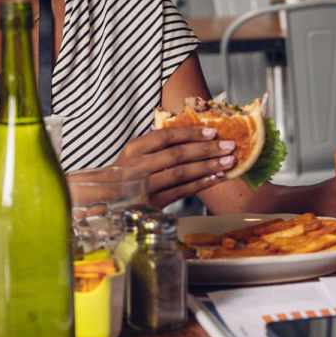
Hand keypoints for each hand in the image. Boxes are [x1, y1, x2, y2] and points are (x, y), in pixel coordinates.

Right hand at [115, 126, 236, 207]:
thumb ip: (157, 147)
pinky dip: (201, 184)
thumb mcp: (134, 157)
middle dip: (206, 149)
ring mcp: (144, 186)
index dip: (191, 133)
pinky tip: (216, 178)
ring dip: (208, 166)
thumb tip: (195, 135)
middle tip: (229, 145)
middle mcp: (137, 166)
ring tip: (228, 161)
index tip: (212, 131)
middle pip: (177, 154)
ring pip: (181, 173)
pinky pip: (181, 191)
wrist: (107, 205)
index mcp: (134, 149)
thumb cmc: (126, 177)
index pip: (165, 136)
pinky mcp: (152, 204)